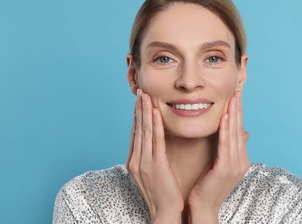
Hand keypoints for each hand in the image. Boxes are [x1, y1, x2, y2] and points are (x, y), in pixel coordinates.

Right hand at [126, 89, 183, 223]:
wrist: (165, 212)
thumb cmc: (163, 192)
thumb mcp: (153, 172)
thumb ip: (151, 156)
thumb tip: (154, 142)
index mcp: (134, 161)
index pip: (135, 133)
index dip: (137, 115)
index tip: (139, 101)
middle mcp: (136, 160)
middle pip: (137, 129)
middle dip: (138, 109)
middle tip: (140, 91)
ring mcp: (143, 163)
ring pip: (144, 132)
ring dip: (144, 112)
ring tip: (145, 96)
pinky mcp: (155, 166)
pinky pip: (155, 141)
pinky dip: (154, 125)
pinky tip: (155, 113)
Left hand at [187, 91, 249, 222]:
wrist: (203, 208)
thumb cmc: (206, 187)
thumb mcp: (218, 165)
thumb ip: (224, 150)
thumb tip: (231, 137)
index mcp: (239, 159)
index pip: (238, 131)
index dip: (238, 114)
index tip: (235, 98)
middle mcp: (241, 160)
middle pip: (239, 129)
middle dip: (238, 109)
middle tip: (237, 91)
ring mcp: (235, 165)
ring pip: (235, 134)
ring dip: (234, 114)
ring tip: (233, 98)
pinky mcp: (226, 168)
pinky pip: (226, 145)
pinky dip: (226, 130)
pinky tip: (226, 116)